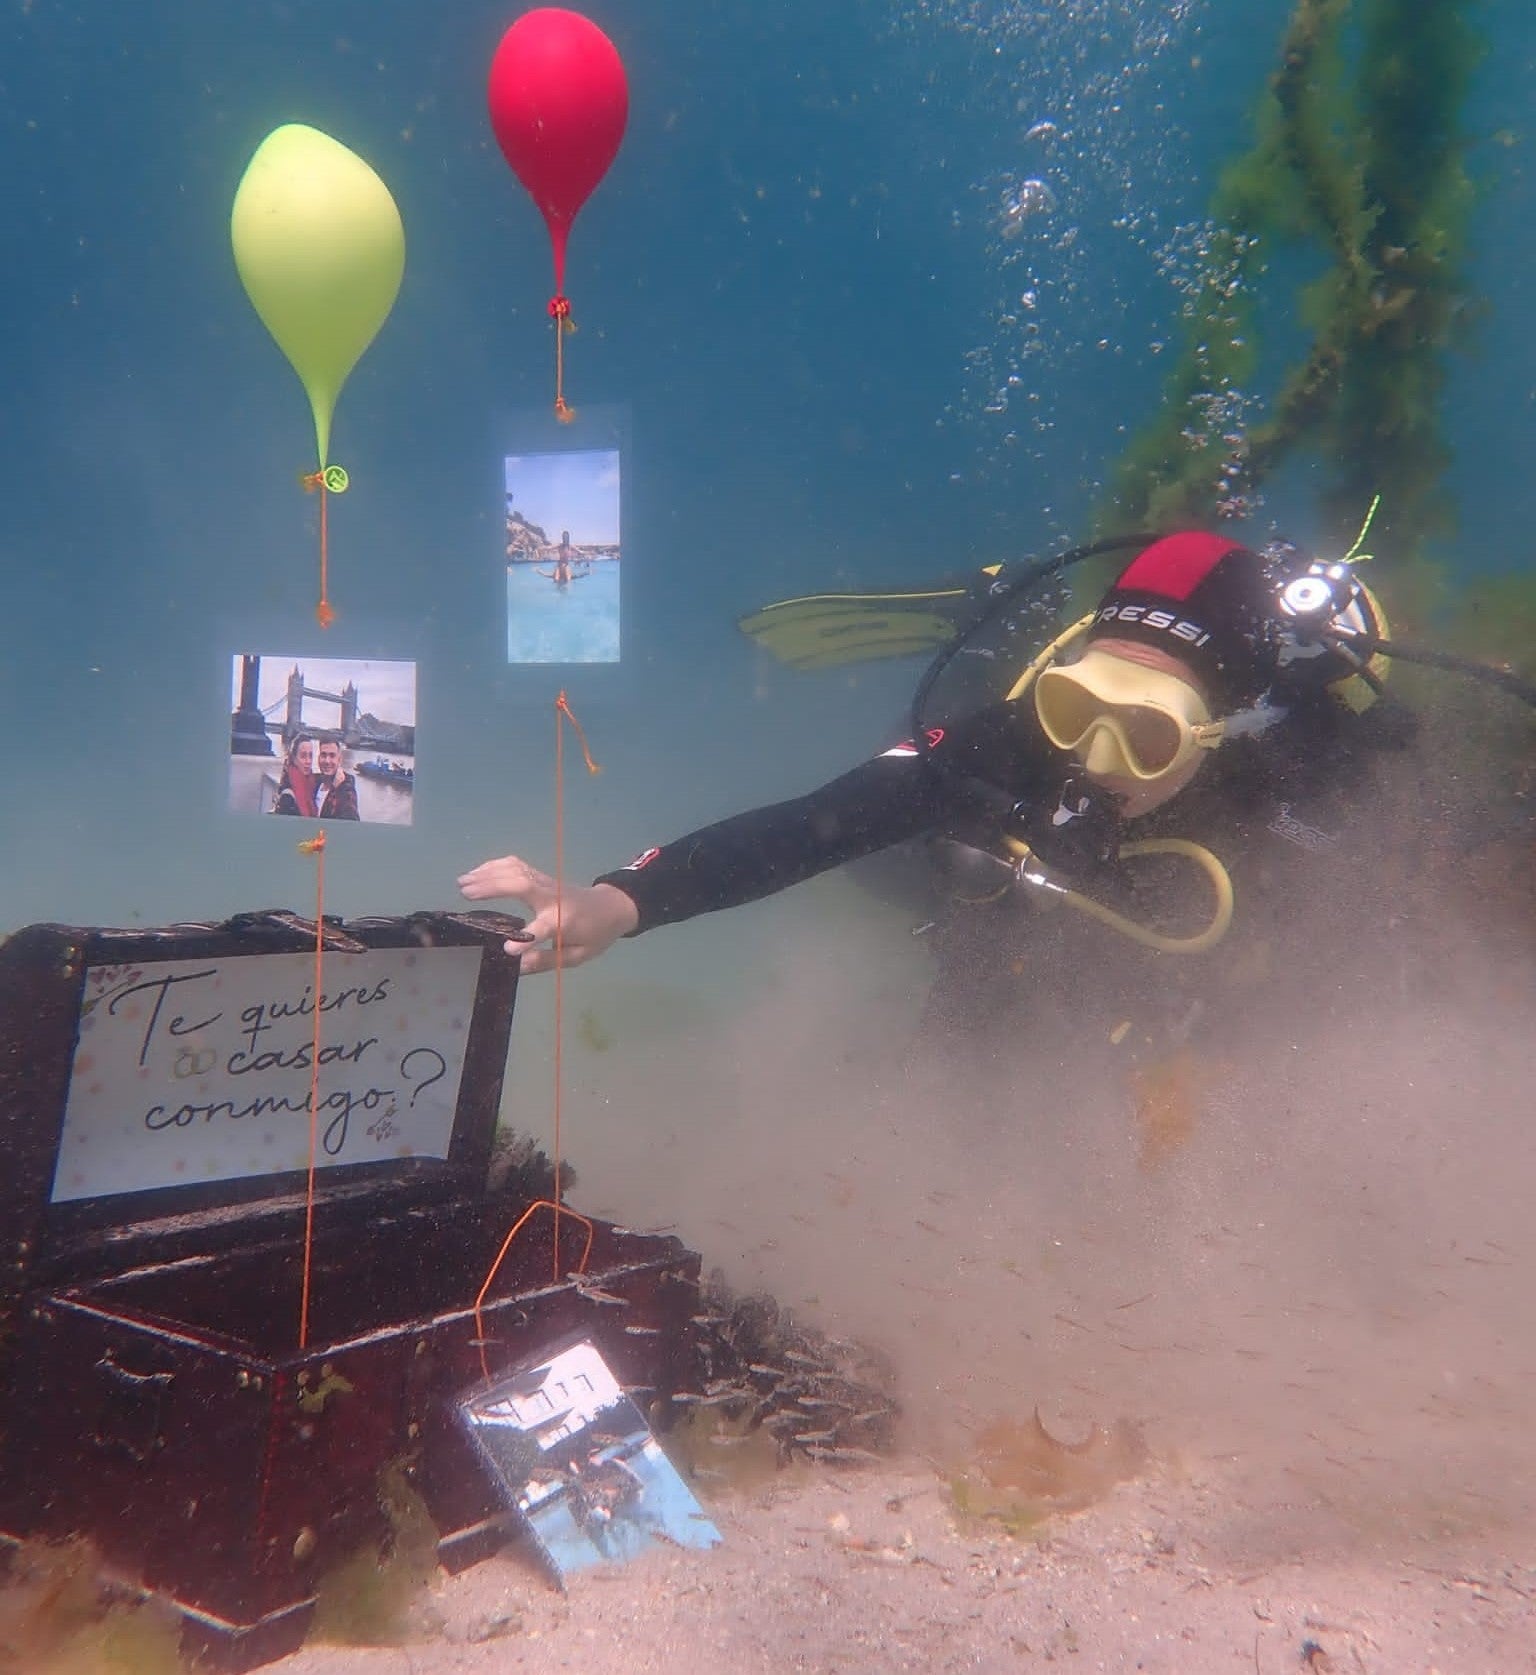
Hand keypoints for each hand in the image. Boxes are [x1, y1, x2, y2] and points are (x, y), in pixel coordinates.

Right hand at [456, 854, 639, 973]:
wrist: (610, 907)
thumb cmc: (594, 935)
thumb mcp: (577, 956)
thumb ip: (546, 961)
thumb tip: (517, 965)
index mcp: (564, 921)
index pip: (545, 928)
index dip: (526, 939)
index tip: (507, 949)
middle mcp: (553, 897)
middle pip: (523, 884)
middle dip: (493, 886)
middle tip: (464, 892)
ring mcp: (547, 883)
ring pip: (517, 869)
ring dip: (488, 872)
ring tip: (462, 882)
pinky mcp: (541, 876)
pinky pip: (517, 865)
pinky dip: (495, 865)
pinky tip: (478, 872)